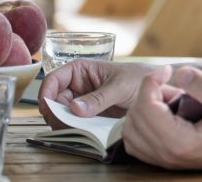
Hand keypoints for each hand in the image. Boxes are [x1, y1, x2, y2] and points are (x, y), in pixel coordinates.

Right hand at [38, 59, 153, 125]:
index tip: (48, 109)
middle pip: (53, 100)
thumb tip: (75, 108)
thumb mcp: (121, 86)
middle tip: (62, 125)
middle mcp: (76, 85)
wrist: (155, 90)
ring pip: (61, 113)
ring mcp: (81, 100)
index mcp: (80, 70)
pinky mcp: (88, 114)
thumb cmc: (139, 78)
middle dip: (54, 113)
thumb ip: (99, 97)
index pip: (53, 79)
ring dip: (63, 122)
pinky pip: (73, 122)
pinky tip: (81, 131)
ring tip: (74, 129)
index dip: (46, 94)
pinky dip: (73, 128)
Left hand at [121, 65, 201, 170]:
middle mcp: (169, 155)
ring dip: (143, 109)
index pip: (145, 108)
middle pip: (134, 120)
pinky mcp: (171, 160)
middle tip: (172, 83)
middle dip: (147, 94)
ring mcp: (168, 161)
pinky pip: (139, 145)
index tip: (169, 69)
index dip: (150, 81)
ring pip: (132, 134)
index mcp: (181, 142)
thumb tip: (179, 72)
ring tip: (169, 97)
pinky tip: (164, 112)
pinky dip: (143, 125)